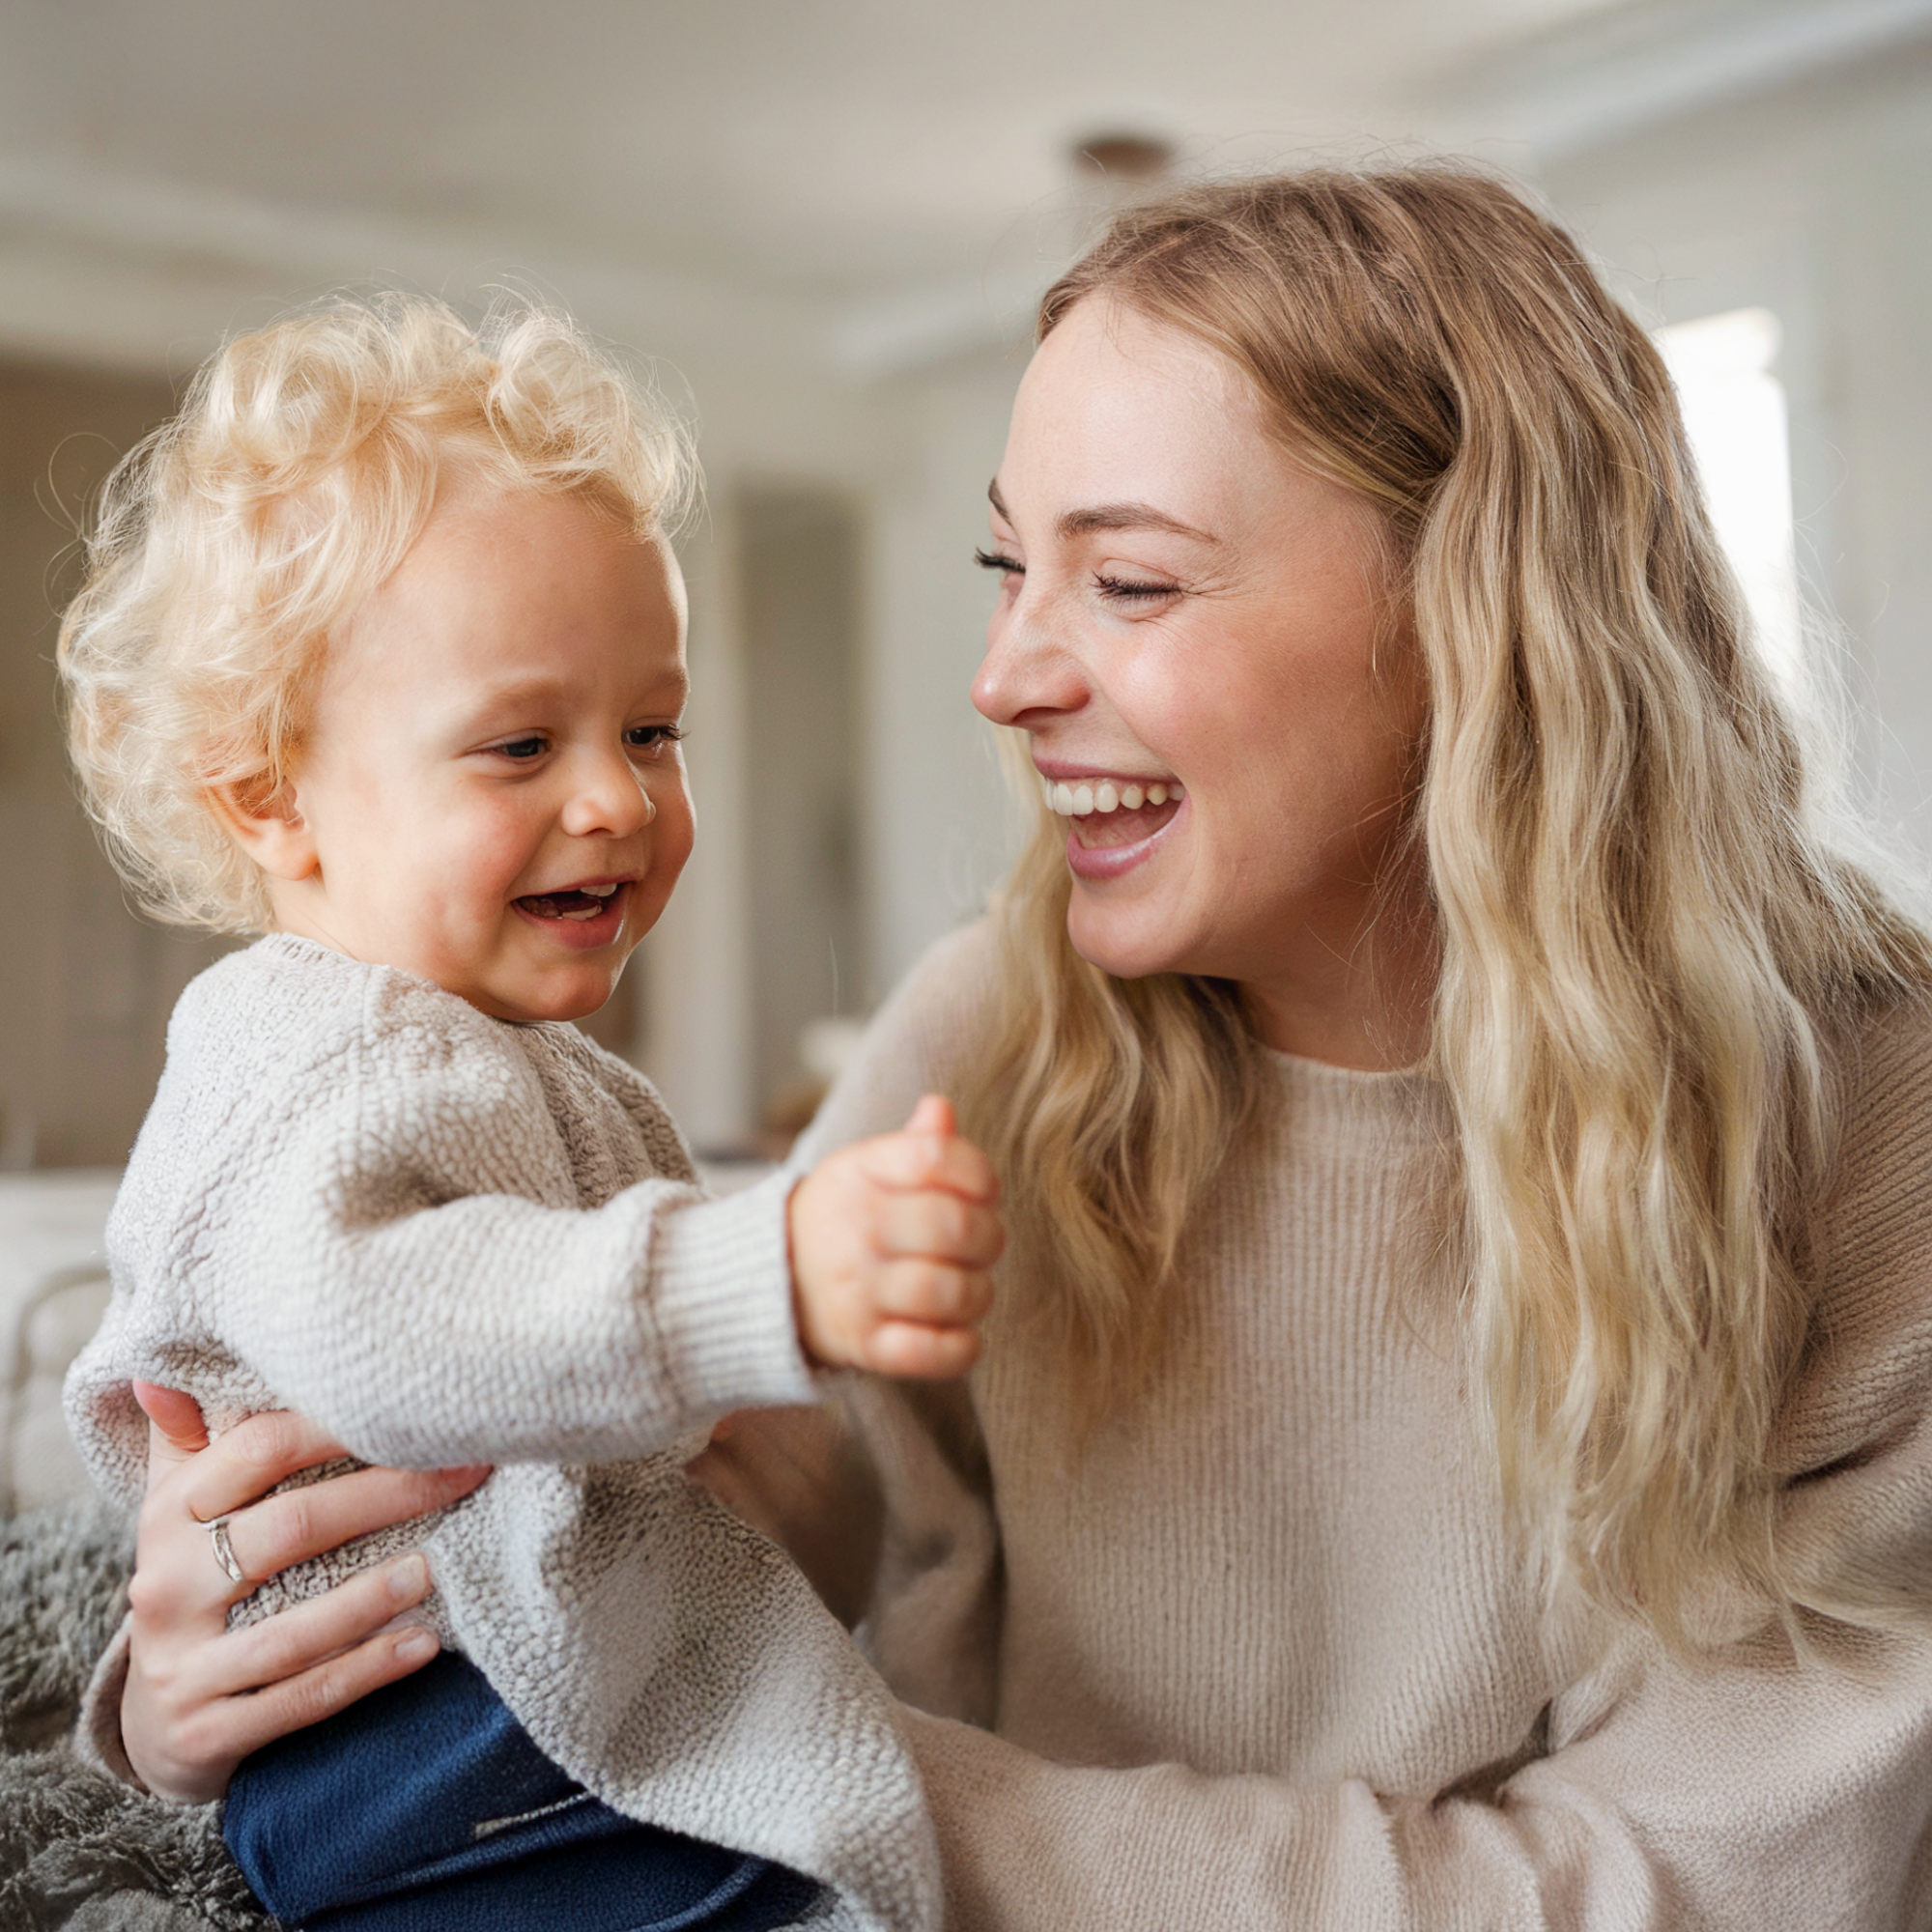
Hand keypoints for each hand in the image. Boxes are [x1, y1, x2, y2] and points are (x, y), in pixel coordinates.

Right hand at [120, 1381, 489, 1802]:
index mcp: (167, 1516)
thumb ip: (188, 1437)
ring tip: (439, 1565)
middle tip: (465, 1474)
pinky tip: (425, 1645)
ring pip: (293, 1627)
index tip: (420, 1409)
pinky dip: (368, 1671)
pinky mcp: (209, 1730)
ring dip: (375, 1595)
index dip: (339, 1424)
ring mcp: (184, 1665)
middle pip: (290, 1528)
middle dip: (387, 1496)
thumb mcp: (177, 1509)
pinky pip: (302, 1698)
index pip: (258, 1450)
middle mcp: (166, 1586)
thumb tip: (162, 1370)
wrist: (154, 1719)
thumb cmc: (195, 1582)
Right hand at [786, 1095, 1003, 1377]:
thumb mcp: (868, 1168)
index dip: (980, 1174)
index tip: (984, 1191)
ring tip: (969, 1287)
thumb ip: (916, 1144)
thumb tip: (940, 1109)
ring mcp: (858, 1290)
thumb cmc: (846, 1217)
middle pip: (952, 1225)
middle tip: (982, 1245)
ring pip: (947, 1291)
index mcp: (862, 1172)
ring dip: (978, 1292)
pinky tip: (960, 1332)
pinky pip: (929, 1352)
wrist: (773, 1280)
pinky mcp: (864, 1345)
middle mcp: (858, 1227)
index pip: (938, 1156)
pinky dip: (961, 1347)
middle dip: (989, 1237)